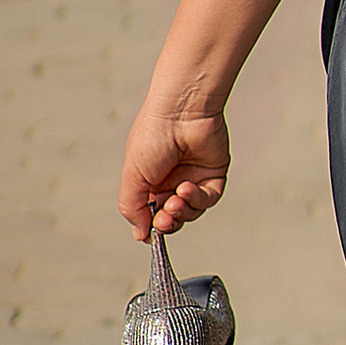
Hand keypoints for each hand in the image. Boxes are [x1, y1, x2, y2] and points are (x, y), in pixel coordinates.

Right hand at [118, 95, 230, 241]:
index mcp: (149, 182)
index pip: (151, 215)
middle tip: (163, 220)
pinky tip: (188, 188)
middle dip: (167, 223)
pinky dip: (198, 199)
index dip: (152, 226)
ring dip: (183, 211)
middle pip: (173, 218)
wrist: (181, 110)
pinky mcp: (213, 175)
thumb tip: (140, 234)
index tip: (150, 232)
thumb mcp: (133, 174)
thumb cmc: (153, 134)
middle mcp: (171, 181)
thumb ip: (132, 207)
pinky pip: (208, 198)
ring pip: (191, 212)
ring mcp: (193, 178)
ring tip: (176, 199)